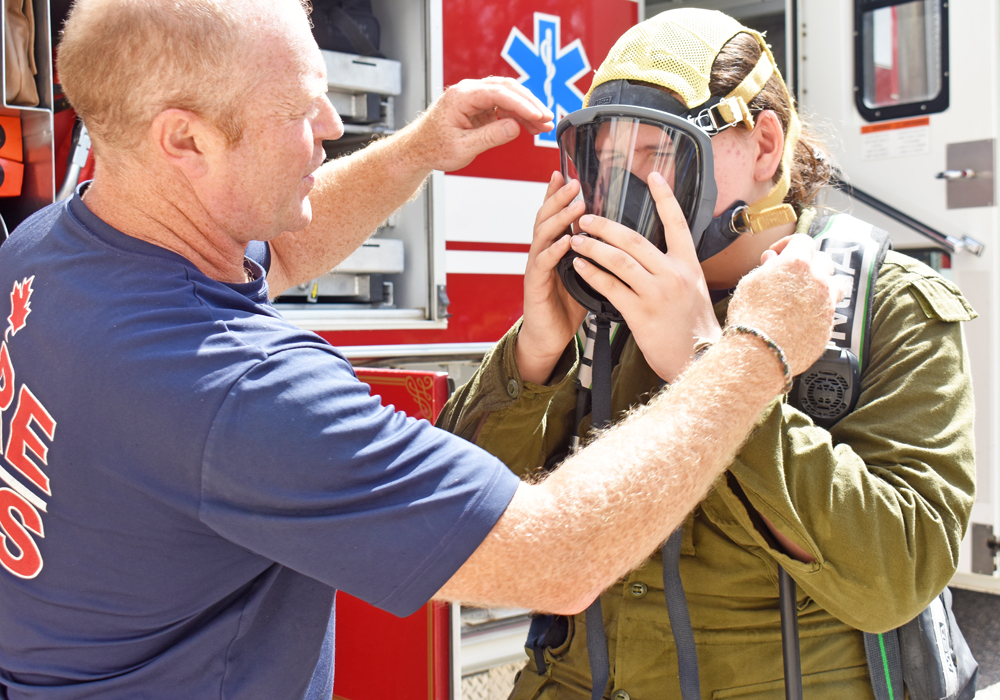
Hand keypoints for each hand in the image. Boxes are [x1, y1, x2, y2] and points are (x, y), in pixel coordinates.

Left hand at [404, 77, 553, 173]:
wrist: (419, 149)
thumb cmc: (434, 147)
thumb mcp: (463, 147)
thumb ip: (490, 136)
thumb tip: (514, 127)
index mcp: (461, 96)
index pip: (498, 93)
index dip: (522, 104)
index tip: (538, 116)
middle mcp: (468, 91)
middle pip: (507, 88)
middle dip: (530, 103)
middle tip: (547, 118)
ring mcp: (474, 96)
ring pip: (508, 95)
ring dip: (527, 109)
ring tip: (544, 126)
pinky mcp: (479, 105)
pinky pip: (503, 105)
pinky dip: (518, 115)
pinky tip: (531, 126)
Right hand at [515, 172, 587, 384]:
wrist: (550, 337)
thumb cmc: (568, 306)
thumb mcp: (587, 274)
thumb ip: (596, 255)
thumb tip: (621, 238)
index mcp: (554, 248)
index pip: (555, 214)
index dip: (558, 194)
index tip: (566, 173)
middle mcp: (542, 253)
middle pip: (545, 217)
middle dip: (558, 198)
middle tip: (573, 182)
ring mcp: (536, 268)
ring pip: (542, 236)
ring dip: (558, 219)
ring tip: (573, 206)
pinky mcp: (534, 286)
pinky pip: (542, 265)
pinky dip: (554, 251)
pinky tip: (565, 242)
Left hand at [568, 172, 720, 381]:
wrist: (700, 360)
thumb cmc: (692, 329)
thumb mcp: (693, 291)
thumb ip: (674, 270)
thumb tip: (652, 255)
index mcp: (689, 265)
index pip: (677, 223)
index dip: (665, 198)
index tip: (653, 176)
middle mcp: (674, 274)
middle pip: (635, 239)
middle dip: (606, 225)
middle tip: (585, 217)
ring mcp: (658, 293)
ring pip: (619, 260)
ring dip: (593, 247)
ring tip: (575, 239)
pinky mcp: (641, 313)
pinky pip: (610, 287)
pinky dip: (592, 273)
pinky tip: (578, 266)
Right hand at [727, 234, 841, 374]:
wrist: (759, 352)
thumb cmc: (749, 318)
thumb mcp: (749, 284)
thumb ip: (766, 268)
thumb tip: (773, 260)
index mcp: (796, 264)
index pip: (803, 241)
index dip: (788, 244)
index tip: (777, 254)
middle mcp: (817, 280)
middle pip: (823, 261)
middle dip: (808, 264)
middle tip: (791, 275)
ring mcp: (827, 303)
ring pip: (837, 284)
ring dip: (824, 285)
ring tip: (808, 294)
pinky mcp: (829, 326)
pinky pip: (830, 311)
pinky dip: (820, 310)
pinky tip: (803, 317)